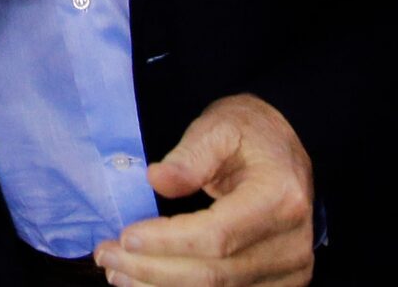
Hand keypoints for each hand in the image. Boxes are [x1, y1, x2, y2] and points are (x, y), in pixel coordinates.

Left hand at [94, 94, 314, 286]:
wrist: (285, 151)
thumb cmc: (250, 133)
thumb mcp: (219, 126)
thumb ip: (190, 154)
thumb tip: (156, 179)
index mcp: (280, 199)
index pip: (216, 236)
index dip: (167, 242)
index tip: (125, 237)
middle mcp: (291, 243)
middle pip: (214, 274)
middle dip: (152, 270)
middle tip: (106, 256)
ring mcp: (290, 270)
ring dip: (161, 286)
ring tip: (118, 272)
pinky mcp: (280, 284)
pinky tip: (148, 282)